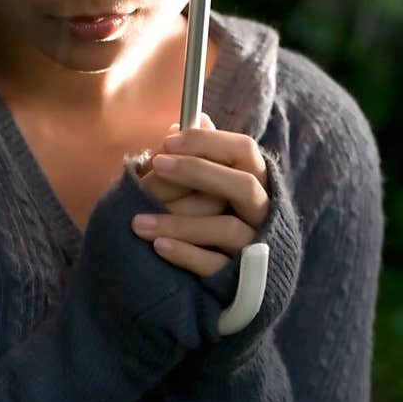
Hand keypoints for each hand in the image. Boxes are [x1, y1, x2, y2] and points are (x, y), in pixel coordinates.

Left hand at [132, 118, 270, 276]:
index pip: (244, 151)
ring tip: (138, 222)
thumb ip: (206, 156)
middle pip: (242, 186)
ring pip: (226, 228)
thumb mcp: (212, 188)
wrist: (236, 283)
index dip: (208, 143)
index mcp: (258, 182)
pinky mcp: (241, 279)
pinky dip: (186, 254)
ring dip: (180, 222)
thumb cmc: (218, 222)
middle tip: (158, 166)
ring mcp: (256, 247)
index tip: (169, 140)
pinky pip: (215, 266)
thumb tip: (197, 117)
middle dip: (199, 172)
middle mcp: (264, 212)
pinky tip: (158, 246)